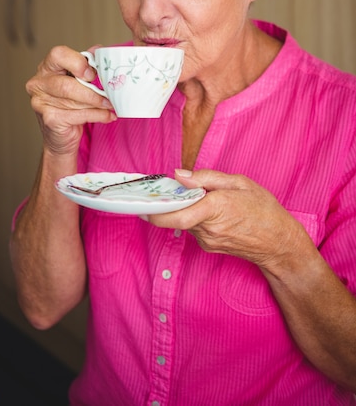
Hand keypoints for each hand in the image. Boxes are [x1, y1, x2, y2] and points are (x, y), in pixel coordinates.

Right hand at [26, 45, 115, 155]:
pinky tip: (107, 116)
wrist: (61, 136)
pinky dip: (97, 115)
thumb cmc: (69, 105)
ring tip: (111, 105)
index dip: (77, 62)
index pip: (58, 55)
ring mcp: (40, 102)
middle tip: (108, 95)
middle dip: (91, 91)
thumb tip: (98, 50)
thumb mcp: (77, 81)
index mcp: (46, 67)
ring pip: (73, 101)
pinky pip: (78, 115)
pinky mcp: (49, 119)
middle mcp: (39, 83)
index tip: (92, 73)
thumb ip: (85, 65)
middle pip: (66, 84)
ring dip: (97, 104)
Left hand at [148, 169, 304, 271]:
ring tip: (198, 196)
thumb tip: (179, 175)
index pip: (176, 213)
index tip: (141, 201)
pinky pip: (193, 228)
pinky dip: (193, 216)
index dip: (154, 209)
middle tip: (163, 190)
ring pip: (183, 221)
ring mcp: (207, 240)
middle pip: (174, 215)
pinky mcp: (208, 246)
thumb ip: (207, 178)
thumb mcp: (240, 183)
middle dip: (167, 203)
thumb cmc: (265, 210)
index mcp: (216, 207)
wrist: (280, 245)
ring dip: (183, 208)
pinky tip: (208, 210)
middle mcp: (208, 228)